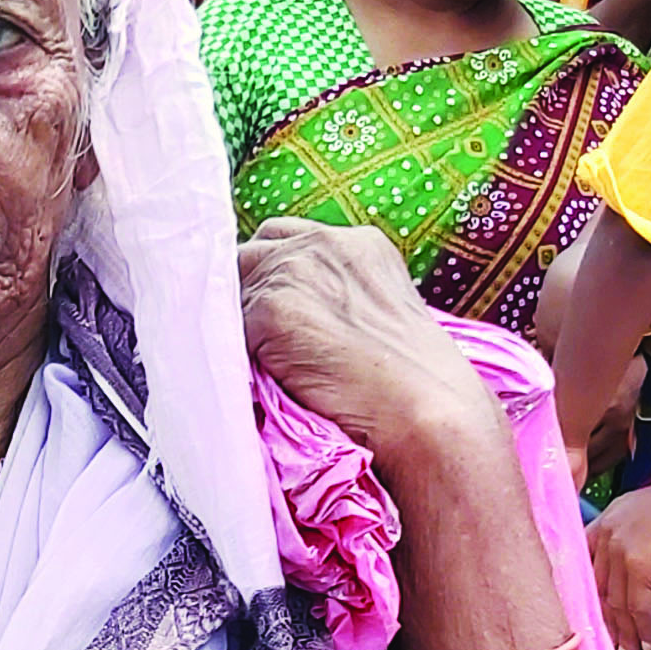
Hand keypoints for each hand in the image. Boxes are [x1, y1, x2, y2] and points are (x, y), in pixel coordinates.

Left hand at [237, 220, 493, 474]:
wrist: (424, 409)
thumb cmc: (416, 384)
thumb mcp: (384, 314)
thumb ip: (340, 295)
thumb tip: (296, 315)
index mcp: (358, 242)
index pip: (286, 240)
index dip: (275, 275)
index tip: (281, 312)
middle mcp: (322, 243)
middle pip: (250, 255)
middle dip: (249, 293)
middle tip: (264, 344)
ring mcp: (292, 271)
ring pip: (231, 290)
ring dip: (239, 325)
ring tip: (267, 366)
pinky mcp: (269, 308)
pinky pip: (226, 327)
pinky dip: (236, 352)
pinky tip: (264, 378)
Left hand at [587, 474, 650, 649]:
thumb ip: (633, 538)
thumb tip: (634, 573)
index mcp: (608, 520)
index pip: (585, 564)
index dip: (589, 595)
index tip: (594, 619)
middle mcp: (608, 533)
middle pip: (598, 587)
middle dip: (605, 621)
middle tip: (611, 645)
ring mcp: (621, 549)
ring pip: (616, 602)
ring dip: (625, 632)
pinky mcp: (640, 565)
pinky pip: (638, 607)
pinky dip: (645, 629)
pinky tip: (649, 643)